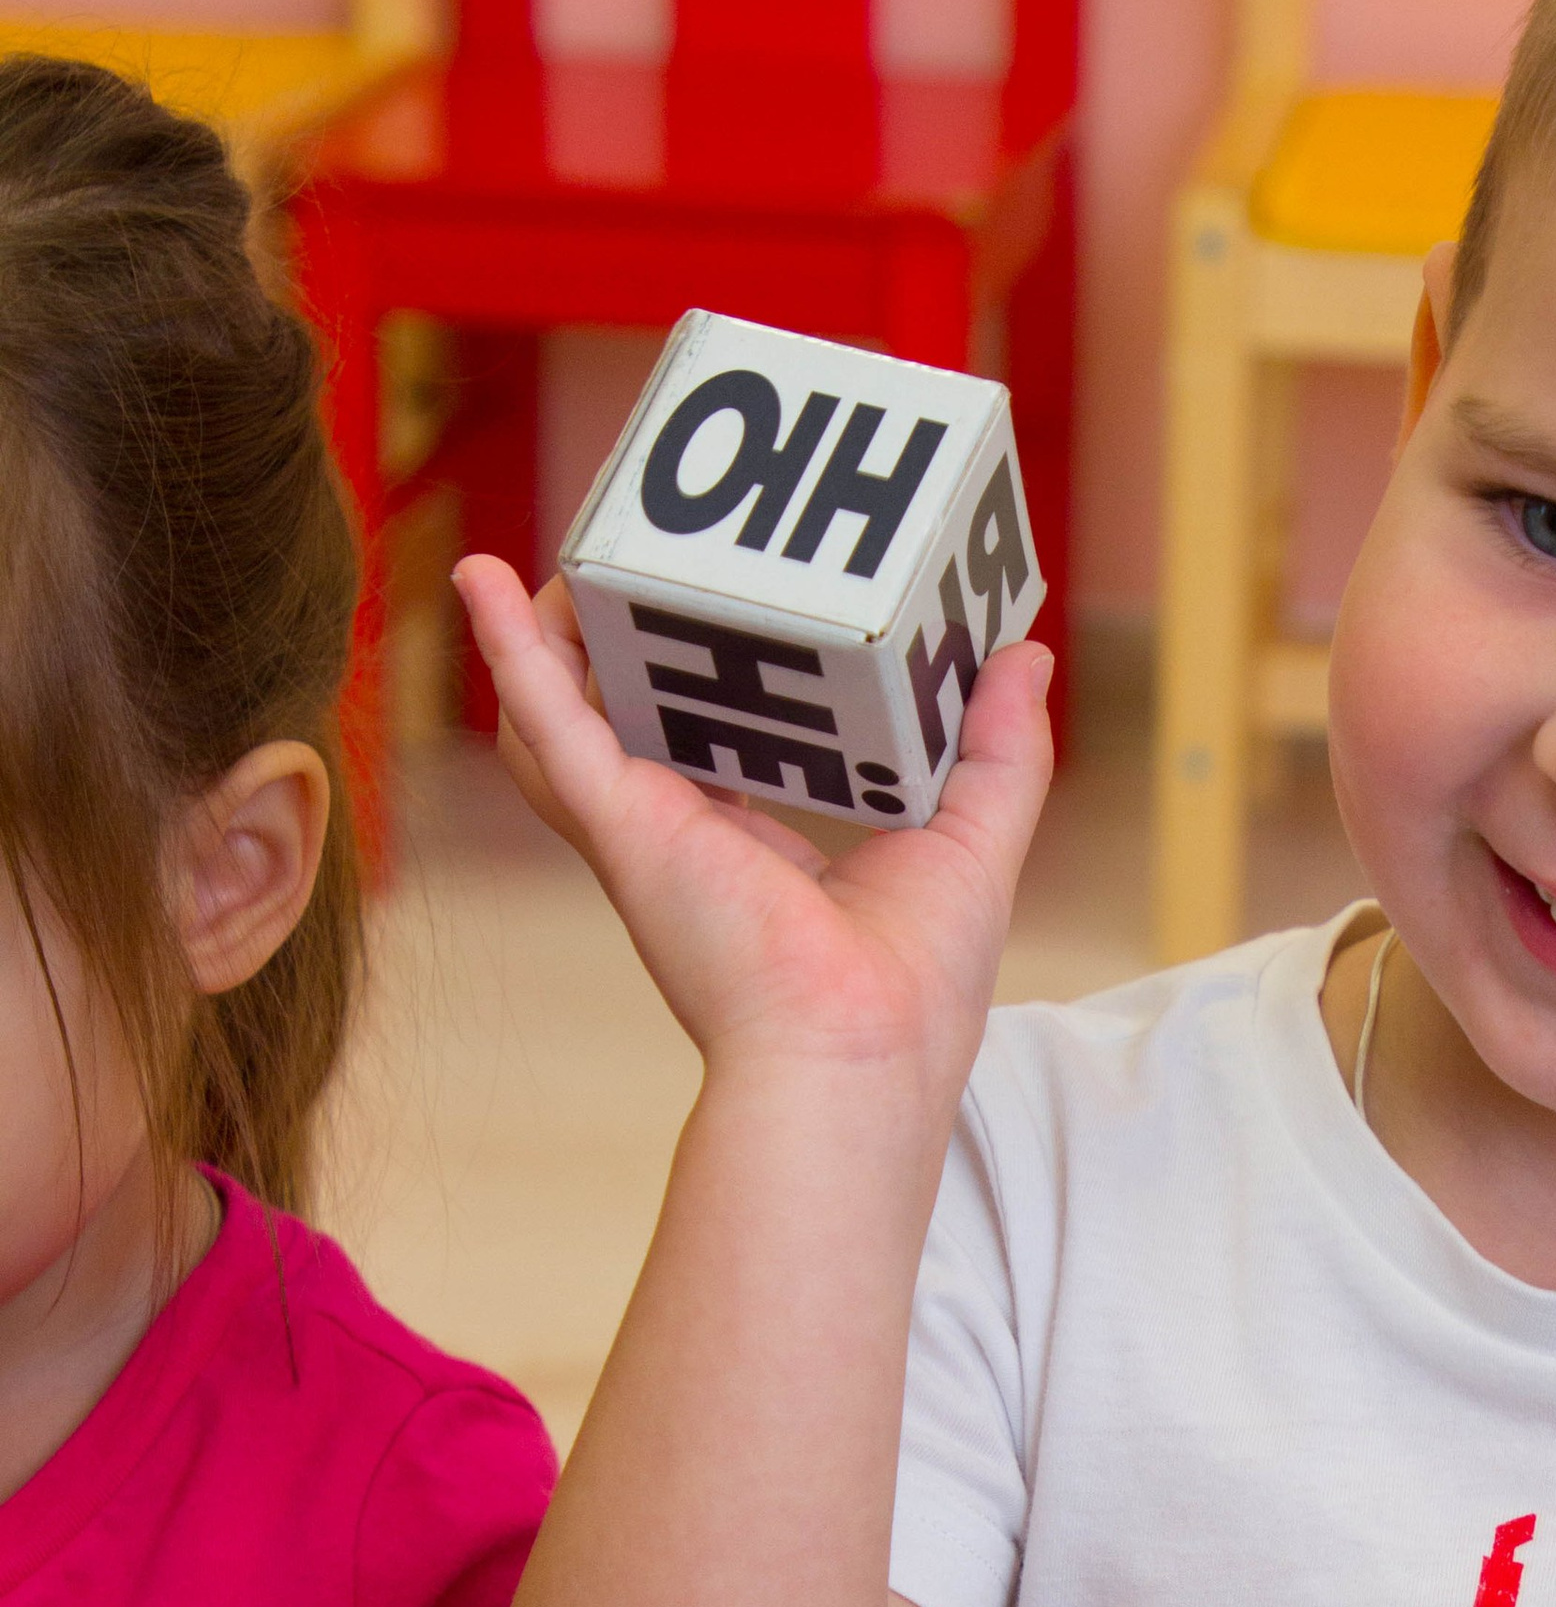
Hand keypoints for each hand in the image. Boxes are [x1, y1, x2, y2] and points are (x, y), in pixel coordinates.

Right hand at [452, 560, 1052, 1087]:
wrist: (859, 1052)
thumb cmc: (913, 990)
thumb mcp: (975, 842)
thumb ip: (1000, 749)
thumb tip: (1025, 655)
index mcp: (757, 848)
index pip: (723, 742)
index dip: (720, 674)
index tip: (742, 607)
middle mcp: (687, 834)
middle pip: (632, 715)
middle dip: (627, 640)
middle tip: (645, 560)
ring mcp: (643, 826)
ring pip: (569, 712)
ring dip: (559, 632)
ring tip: (575, 554)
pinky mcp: (622, 822)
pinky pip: (547, 724)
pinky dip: (510, 651)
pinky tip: (480, 578)